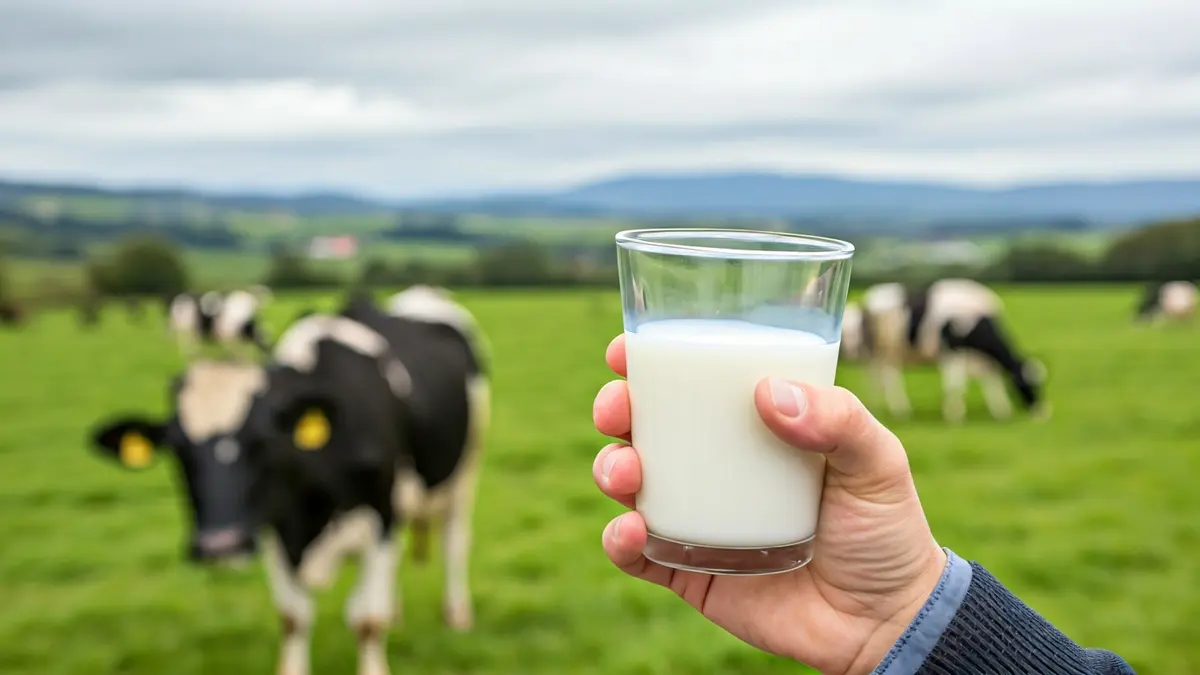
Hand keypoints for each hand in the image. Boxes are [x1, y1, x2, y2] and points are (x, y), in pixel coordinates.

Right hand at [592, 334, 947, 674]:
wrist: (886, 623)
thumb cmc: (886, 531)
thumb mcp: (877, 462)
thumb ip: (838, 420)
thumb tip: (767, 391)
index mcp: (753, 428)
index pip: (693, 384)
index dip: (650, 362)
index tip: (625, 351)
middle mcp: (717, 467)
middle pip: (646, 426)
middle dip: (616, 409)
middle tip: (617, 410)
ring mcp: (699, 519)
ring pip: (631, 484)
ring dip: (611, 469)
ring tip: (625, 474)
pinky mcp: (689, 572)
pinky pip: (639, 555)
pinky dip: (619, 541)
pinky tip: (629, 530)